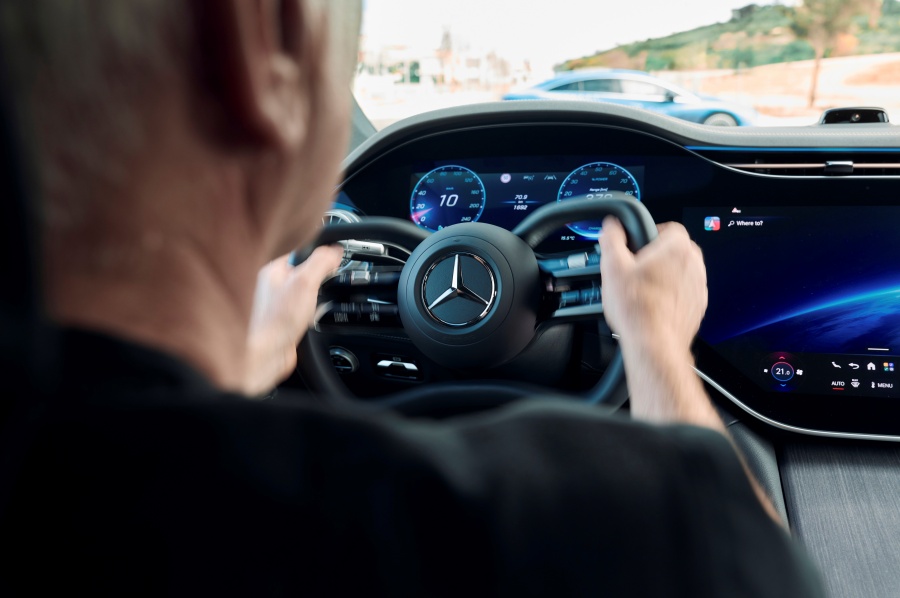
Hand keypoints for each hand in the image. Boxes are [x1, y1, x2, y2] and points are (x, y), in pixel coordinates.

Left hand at [243, 245, 342, 395]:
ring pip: (307, 295)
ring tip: (315, 308)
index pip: (302, 254)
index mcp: (274, 271)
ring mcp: (279, 305)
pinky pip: (305, 313)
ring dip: (317, 302)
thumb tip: (334, 250)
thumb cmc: (276, 320)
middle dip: (320, 282)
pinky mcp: (285, 322)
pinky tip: (311, 321)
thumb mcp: (305, 282)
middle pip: (307, 275)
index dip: (320, 258)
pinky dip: (313, 316)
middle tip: (326, 288)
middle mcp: (274, 287)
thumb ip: (320, 261)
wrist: (266, 354)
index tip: (334, 263)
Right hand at [599, 216, 714, 425]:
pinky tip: (652, 305)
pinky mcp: (698, 306)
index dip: (648, 233)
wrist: (654, 344)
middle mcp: (694, 264)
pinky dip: (670, 295)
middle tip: (635, 269)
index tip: (635, 245)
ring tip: (641, 290)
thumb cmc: (637, 309)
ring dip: (664, 276)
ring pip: (680, 271)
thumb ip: (612, 239)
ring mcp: (699, 286)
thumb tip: (612, 227)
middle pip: (674, 249)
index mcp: (677, 248)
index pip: (668, 226)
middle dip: (656, 256)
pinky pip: (684, 292)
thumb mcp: (612, 267)